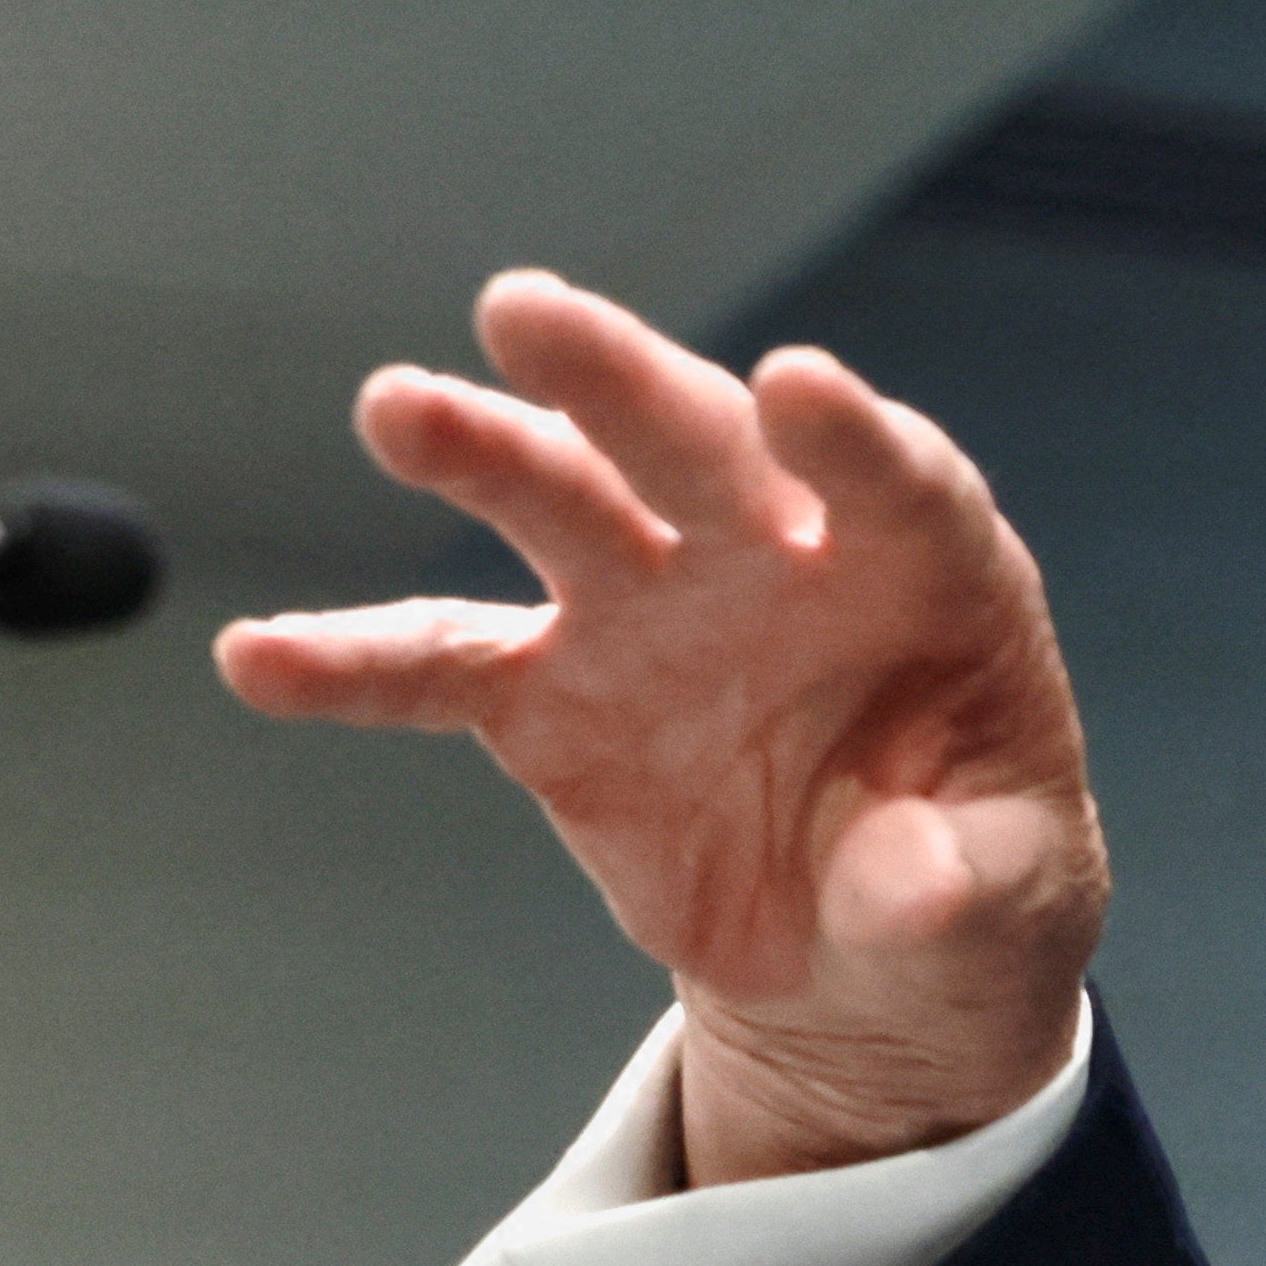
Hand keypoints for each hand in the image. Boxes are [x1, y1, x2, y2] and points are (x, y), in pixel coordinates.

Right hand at [217, 273, 1107, 1179]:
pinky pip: (440, 669)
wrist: (868, 952)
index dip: (851, 437)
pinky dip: (353, 663)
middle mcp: (774, 557)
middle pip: (694, 443)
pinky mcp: (553, 697)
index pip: (894, 480)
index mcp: (923, 573)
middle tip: (526, 313)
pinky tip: (260, 657)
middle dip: (617, 379)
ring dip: (479, 452)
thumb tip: (905, 886)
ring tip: (400, 409)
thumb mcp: (1005, 906)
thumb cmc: (970, 884)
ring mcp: (650, 612)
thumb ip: (955, 885)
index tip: (798, 387)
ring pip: (557, 505)